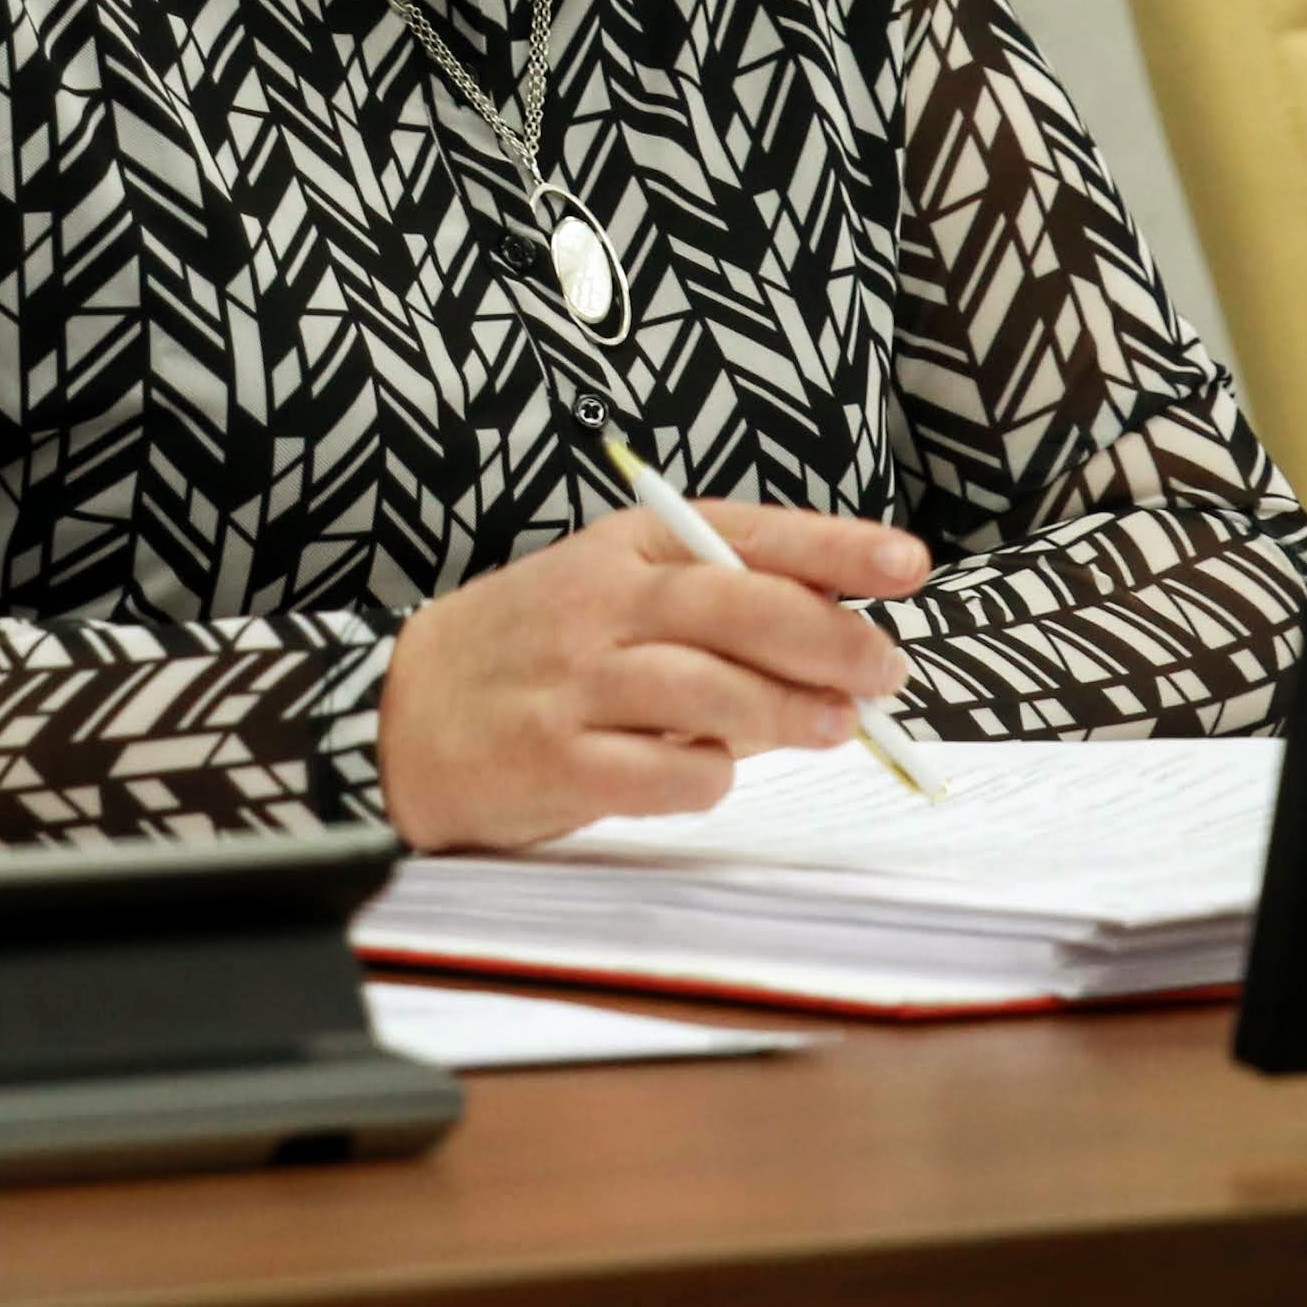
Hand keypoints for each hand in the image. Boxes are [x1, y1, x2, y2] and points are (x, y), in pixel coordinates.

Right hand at [375, 499, 932, 854]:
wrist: (397, 714)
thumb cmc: (528, 651)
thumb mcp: (606, 588)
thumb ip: (706, 600)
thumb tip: (835, 629)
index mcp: (622, 545)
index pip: (746, 533)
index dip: (836, 546)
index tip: (908, 563)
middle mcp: (600, 603)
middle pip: (741, 607)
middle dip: (833, 638)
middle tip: (886, 670)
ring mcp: (575, 681)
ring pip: (713, 689)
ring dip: (790, 711)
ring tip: (834, 726)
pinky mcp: (558, 760)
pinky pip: (666, 771)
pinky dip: (711, 774)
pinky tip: (716, 771)